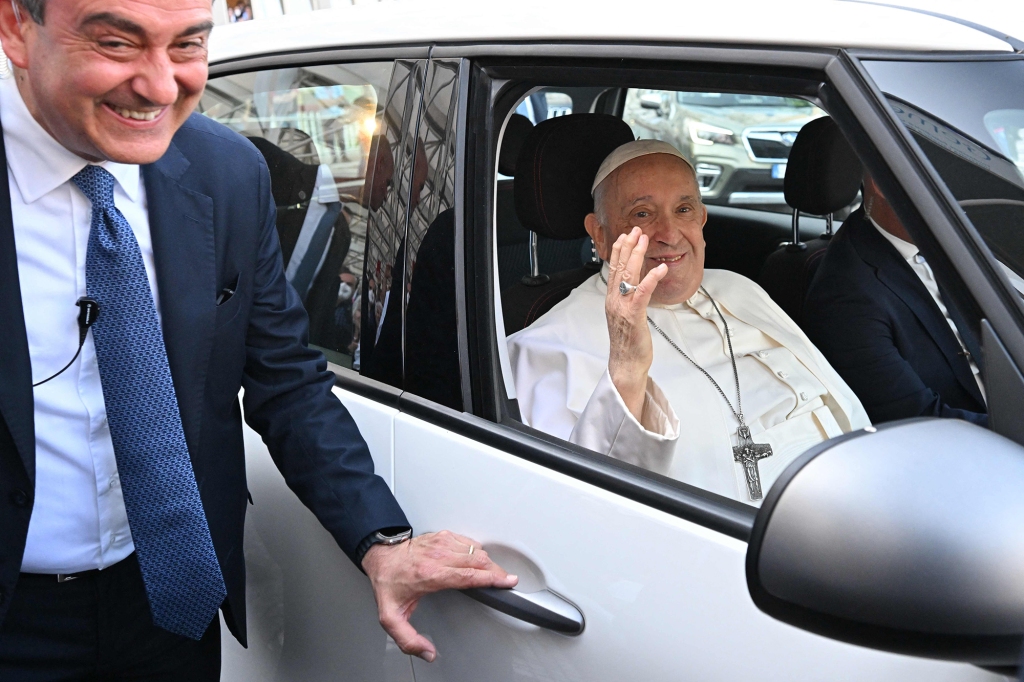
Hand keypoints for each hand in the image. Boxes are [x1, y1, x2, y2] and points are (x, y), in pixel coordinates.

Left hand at [361, 530, 517, 661]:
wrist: (381, 558)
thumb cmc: (389, 584)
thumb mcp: (391, 618)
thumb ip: (408, 639)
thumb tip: (427, 652)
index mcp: (430, 575)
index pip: (469, 575)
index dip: (491, 578)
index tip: (507, 581)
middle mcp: (438, 556)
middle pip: (478, 560)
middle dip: (496, 571)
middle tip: (506, 580)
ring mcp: (441, 542)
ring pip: (476, 549)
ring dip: (488, 562)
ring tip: (492, 573)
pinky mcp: (442, 535)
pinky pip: (468, 541)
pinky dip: (477, 551)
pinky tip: (475, 560)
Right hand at [604, 227, 668, 420]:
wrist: (625, 363)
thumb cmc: (628, 342)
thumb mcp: (626, 316)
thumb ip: (627, 299)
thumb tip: (634, 286)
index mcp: (612, 300)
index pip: (613, 269)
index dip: (619, 251)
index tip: (625, 236)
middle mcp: (614, 300)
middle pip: (619, 267)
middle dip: (627, 246)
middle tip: (636, 230)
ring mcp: (622, 307)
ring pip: (628, 275)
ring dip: (636, 255)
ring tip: (644, 239)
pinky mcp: (633, 316)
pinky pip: (641, 293)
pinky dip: (650, 279)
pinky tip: (659, 268)